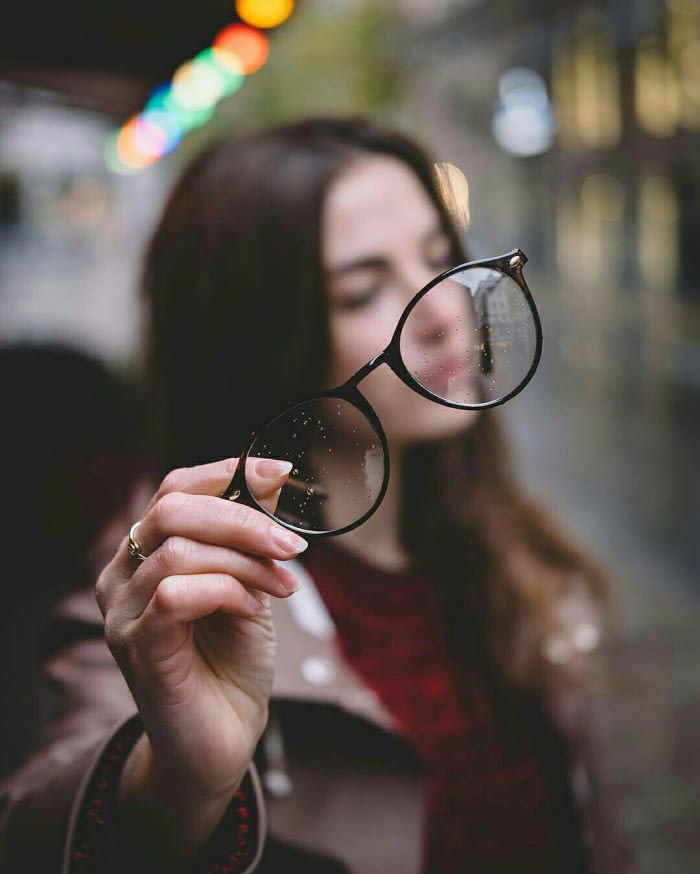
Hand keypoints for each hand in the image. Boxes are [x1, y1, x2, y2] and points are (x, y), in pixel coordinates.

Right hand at [95, 456, 306, 857]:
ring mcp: (122, 611)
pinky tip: (252, 610)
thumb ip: (248, 540)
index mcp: (146, 553)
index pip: (175, 489)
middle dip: (243, 519)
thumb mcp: (248, 584)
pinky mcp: (136, 646)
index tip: (281, 473)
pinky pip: (177, 594)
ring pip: (179, 550)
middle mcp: (122, 575)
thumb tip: (271, 481)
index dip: (227, 473)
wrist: (220, 738)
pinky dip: (228, 592)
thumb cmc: (232, 661)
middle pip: (173, 509)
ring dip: (245, 561)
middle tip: (291, 544)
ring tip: (282, 585)